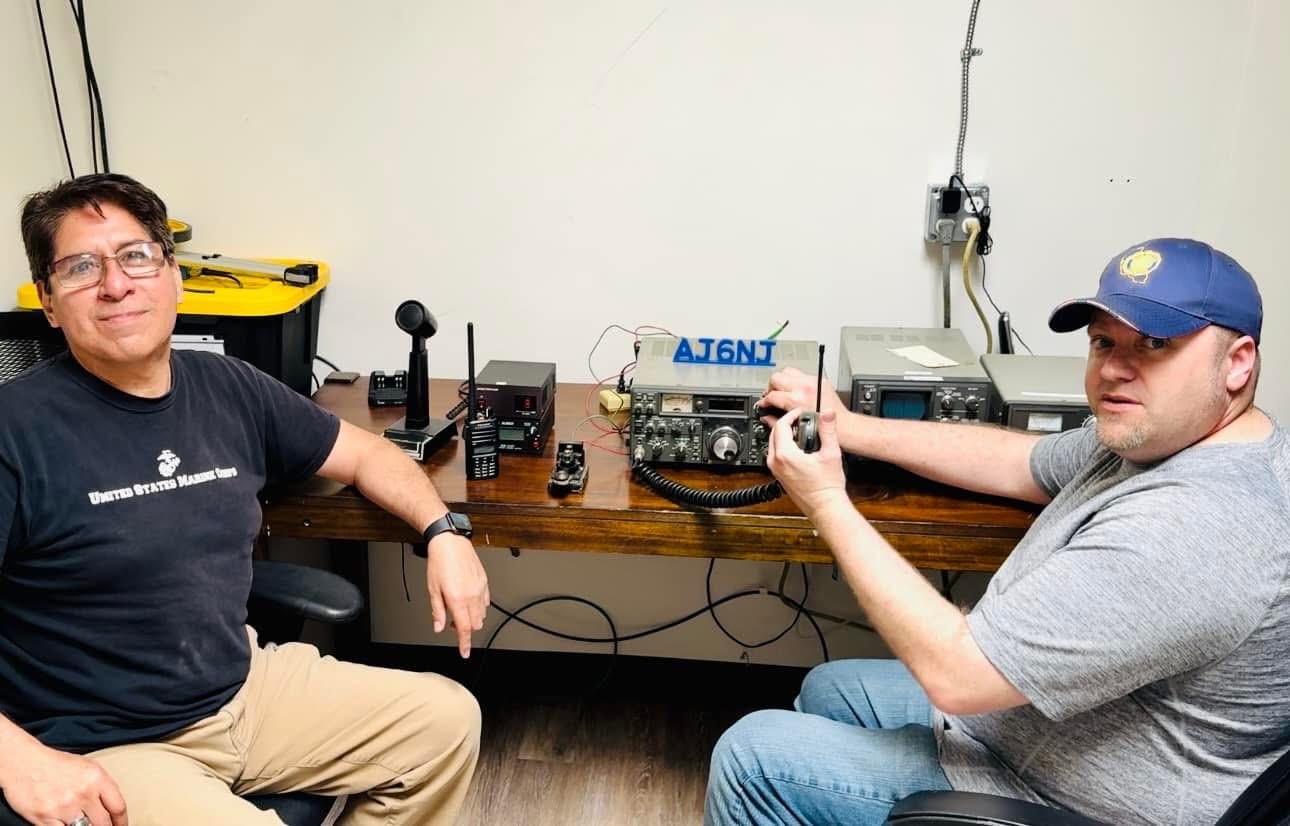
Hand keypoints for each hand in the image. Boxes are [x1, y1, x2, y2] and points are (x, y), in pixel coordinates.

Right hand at [0, 743, 127, 825]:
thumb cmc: (54, 763)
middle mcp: (83, 793)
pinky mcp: (45, 818)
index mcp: (97, 778)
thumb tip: (111, 805)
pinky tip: (65, 825)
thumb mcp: (87, 766)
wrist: (23, 762)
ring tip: (82, 824)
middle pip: (103, 824)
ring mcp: (64, 807)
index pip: (118, 807)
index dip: (122, 822)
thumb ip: (101, 785)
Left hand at [424, 534, 489, 657]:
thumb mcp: (432, 589)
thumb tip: (439, 627)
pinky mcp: (484, 581)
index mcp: (457, 599)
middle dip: (465, 628)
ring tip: (458, 608)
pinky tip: (468, 600)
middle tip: (452, 622)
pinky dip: (478, 607)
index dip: (465, 643)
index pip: (464, 628)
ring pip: (481, 614)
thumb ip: (437, 611)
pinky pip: (486, 601)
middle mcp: (471, 595)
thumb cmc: (439, 563)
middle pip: (475, 624)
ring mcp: (480, 588)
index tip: (465, 653)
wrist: (450, 542)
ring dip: (471, 617)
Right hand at [758, 367, 844, 423]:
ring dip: (782, 381)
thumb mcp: (795, 428)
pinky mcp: (819, 380)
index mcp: (796, 399)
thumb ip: (777, 421)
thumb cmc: (825, 431)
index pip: (771, 395)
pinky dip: (795, 381)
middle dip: (771, 387)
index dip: (764, 401)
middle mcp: (804, 387)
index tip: (763, 404)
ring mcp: (812, 381)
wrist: (845, 427)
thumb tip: (767, 417)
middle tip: (772, 396)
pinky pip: (801, 374)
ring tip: (783, 391)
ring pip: (788, 371)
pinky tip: (796, 390)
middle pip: (776, 377)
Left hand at [766, 408, 847, 518]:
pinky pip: (776, 454)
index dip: (791, 415)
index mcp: (784, 455)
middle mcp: (775, 462)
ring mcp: (775, 470)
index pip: (780, 425)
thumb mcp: (831, 453)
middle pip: (774, 433)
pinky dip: (785, 446)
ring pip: (773, 443)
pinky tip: (800, 447)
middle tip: (802, 421)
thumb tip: (827, 413)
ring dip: (785, 435)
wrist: (824, 506)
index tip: (801, 413)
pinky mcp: (778, 475)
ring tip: (803, 433)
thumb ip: (828, 430)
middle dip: (787, 424)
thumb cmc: (827, 486)